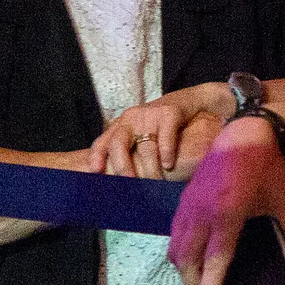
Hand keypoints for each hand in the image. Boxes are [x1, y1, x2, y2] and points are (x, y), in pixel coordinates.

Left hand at [93, 82, 231, 178]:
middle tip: (130, 183)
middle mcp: (131, 119)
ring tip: (157, 183)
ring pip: (145, 146)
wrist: (188, 102)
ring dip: (152, 168)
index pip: (103, 142)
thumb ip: (128, 153)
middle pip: (118, 143)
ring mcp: (149, 115)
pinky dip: (167, 152)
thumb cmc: (160, 126)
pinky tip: (169, 165)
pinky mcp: (169, 112)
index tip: (95, 172)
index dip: (96, 157)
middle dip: (122, 166)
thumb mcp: (139, 135)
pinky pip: (165, 134)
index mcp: (120, 126)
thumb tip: (118, 181)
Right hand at [168, 117, 284, 284]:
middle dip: (192, 284)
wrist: (244, 133)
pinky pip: (174, 232)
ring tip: (197, 281)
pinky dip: (179, 249)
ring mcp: (188, 205)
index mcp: (227, 216)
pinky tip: (193, 255)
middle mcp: (201, 213)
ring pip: (174, 247)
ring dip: (183, 268)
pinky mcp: (184, 199)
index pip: (214, 262)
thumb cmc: (268, 168)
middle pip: (185, 260)